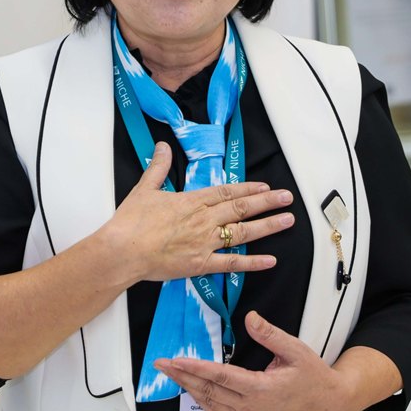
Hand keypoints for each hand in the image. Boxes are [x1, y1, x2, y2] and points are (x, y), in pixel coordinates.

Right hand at [105, 142, 294, 282]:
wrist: (122, 251)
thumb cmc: (132, 221)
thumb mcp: (145, 188)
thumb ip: (158, 167)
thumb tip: (163, 146)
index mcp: (192, 201)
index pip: (227, 192)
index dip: (248, 188)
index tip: (266, 186)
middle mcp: (204, 220)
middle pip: (241, 209)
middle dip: (267, 202)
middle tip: (288, 198)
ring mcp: (205, 243)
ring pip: (242, 233)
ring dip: (267, 226)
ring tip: (287, 221)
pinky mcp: (200, 265)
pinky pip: (231, 264)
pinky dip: (252, 262)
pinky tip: (270, 260)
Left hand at [154, 311, 347, 410]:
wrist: (327, 402)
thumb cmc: (313, 376)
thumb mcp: (295, 349)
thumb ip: (270, 334)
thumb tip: (250, 317)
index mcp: (260, 389)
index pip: (219, 377)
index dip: (194, 367)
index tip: (175, 360)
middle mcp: (251, 407)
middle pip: (208, 391)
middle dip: (182, 376)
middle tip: (161, 365)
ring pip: (210, 404)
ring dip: (188, 389)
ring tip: (172, 375)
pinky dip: (203, 404)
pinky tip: (193, 394)